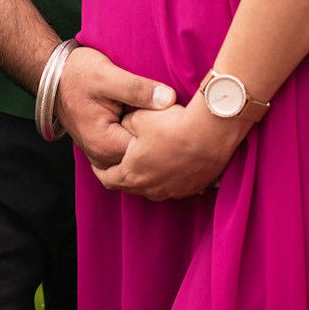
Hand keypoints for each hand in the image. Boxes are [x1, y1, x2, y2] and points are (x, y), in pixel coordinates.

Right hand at [58, 44, 175, 171]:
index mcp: (104, 143)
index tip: (179, 121)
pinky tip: (154, 128)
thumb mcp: (108, 75)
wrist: (54, 75)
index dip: (165, 137)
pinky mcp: (104, 146)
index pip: (145, 152)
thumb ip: (138, 89)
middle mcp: (102, 155)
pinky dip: (142, 143)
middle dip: (161, 143)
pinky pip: (129, 151)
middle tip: (179, 122)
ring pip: (136, 157)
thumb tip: (169, 99)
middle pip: (142, 159)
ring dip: (152, 144)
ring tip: (170, 125)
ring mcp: (102, 154)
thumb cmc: (78, 73)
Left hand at [90, 91, 247, 200]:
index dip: (101, 169)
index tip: (99, 163)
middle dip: (125, 173)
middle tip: (124, 161)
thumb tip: (124, 127)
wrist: (209, 134)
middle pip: (131, 186)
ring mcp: (173, 191)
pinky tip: (176, 163)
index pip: (108, 178)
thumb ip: (126, 125)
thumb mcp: (139, 118)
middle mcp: (151, 189)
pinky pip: (177, 185)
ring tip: (151, 161)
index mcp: (132, 174)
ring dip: (150, 177)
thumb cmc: (171, 125)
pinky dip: (172, 176)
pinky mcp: (193, 188)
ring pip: (155, 187)